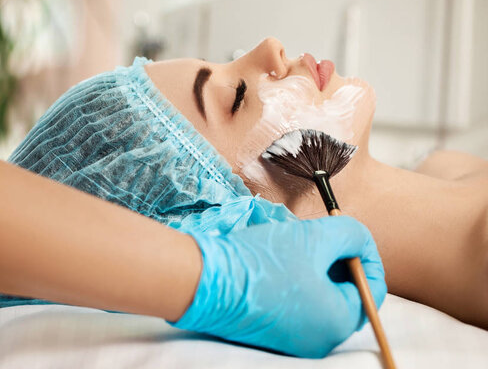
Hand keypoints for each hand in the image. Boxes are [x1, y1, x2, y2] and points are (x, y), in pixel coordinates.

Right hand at [169, 216, 385, 357]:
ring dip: (317, 272)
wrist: (205, 282)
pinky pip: (301, 309)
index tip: (345, 236)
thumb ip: (352, 234)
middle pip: (346, 296)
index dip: (364, 257)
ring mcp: (297, 342)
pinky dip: (299, 286)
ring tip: (296, 250)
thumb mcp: (315, 236)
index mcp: (338, 322)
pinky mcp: (276, 336)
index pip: (372, 290)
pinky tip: (280, 266)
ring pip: (322, 300)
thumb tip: (360, 241)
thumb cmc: (262, 261)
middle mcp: (322, 341)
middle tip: (318, 240)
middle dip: (337, 264)